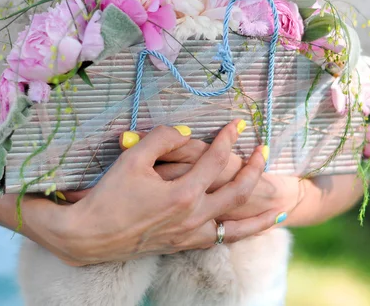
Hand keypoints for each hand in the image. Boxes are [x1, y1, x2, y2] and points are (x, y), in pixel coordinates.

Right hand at [28, 120, 277, 265]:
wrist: (89, 237)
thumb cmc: (108, 196)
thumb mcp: (132, 158)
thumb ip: (162, 138)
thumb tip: (186, 131)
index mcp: (183, 193)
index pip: (216, 160)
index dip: (227, 138)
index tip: (236, 124)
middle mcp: (194, 217)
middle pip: (238, 191)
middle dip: (255, 169)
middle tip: (264, 151)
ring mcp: (191, 235)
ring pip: (238, 226)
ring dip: (261, 215)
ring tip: (281, 207)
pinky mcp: (184, 246)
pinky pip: (221, 241)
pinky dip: (241, 235)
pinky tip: (248, 229)